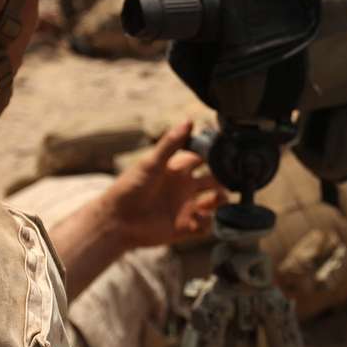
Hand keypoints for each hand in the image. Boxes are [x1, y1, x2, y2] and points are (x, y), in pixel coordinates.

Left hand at [99, 121, 226, 249]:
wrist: (117, 221)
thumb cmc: (130, 188)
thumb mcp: (151, 162)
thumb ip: (171, 143)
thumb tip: (189, 120)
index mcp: (177, 169)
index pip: (202, 157)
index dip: (214, 153)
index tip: (226, 151)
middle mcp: (184, 187)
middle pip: (214, 179)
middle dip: (224, 179)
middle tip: (228, 179)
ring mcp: (185, 206)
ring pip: (214, 202)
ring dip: (220, 200)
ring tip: (218, 199)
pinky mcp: (184, 227)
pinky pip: (206, 225)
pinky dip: (208, 222)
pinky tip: (198, 218)